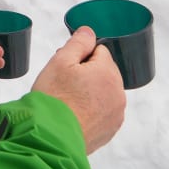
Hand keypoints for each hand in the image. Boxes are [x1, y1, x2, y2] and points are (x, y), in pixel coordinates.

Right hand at [31, 26, 125, 153]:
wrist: (50, 138)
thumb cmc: (54, 98)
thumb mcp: (60, 61)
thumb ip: (78, 42)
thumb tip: (89, 31)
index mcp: (108, 73)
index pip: (99, 51)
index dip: (79, 56)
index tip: (64, 67)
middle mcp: (118, 93)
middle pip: (103, 72)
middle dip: (85, 74)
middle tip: (62, 84)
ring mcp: (115, 114)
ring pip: (103, 92)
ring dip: (88, 92)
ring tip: (67, 102)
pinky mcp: (109, 131)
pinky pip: (102, 112)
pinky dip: (90, 111)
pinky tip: (73, 115)